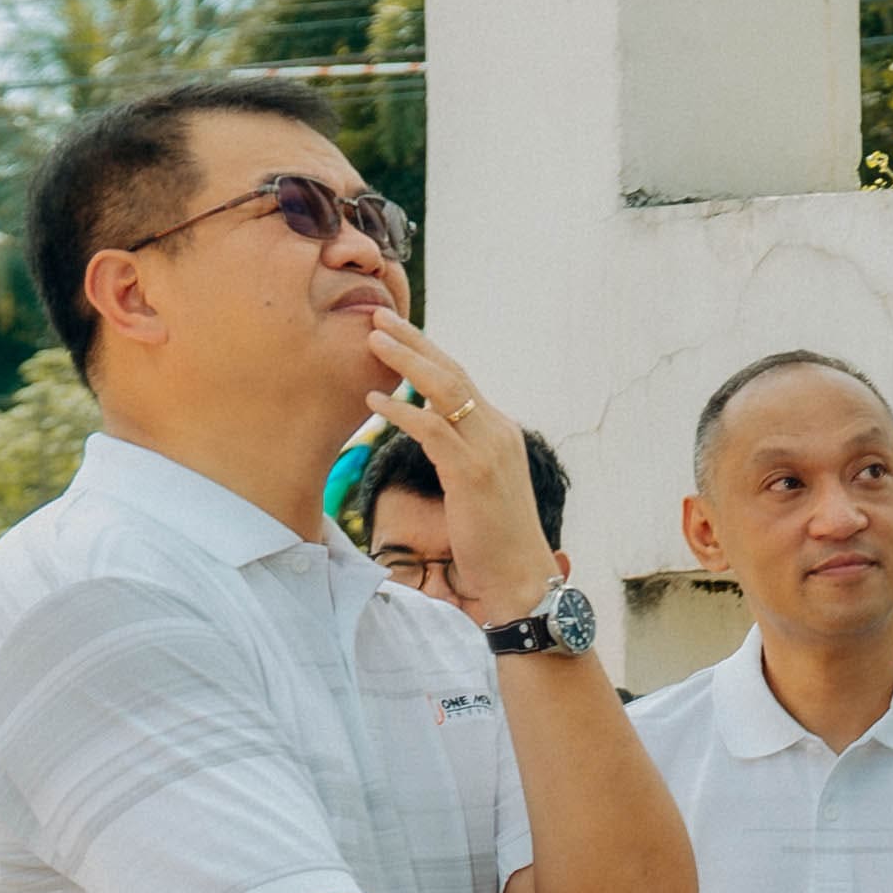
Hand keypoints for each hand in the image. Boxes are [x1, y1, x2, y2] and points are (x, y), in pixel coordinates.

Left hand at [356, 315, 561, 627]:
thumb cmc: (494, 539)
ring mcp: (489, 449)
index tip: (397, 333)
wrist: (520, 577)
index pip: (460, 379)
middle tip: (379, 316)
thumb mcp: (478, 484)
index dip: (427, 353)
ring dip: (406, 360)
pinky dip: (401, 411)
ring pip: (444, 388)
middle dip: (414, 340)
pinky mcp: (472, 472)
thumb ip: (459, 451)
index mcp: (500, 431)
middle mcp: (498, 431)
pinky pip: (432, 429)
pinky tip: (375, 401)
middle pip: (452, 371)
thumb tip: (432, 429)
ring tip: (372, 339)